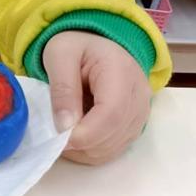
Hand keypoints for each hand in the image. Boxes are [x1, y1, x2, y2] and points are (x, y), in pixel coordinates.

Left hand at [42, 30, 150, 164]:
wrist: (94, 45)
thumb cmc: (75, 47)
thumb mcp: (59, 55)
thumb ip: (62, 89)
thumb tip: (65, 128)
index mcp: (121, 70)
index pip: (111, 113)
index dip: (85, 134)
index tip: (59, 138)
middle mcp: (139, 94)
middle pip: (114, 134)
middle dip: (82, 144)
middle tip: (55, 136)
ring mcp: (141, 112)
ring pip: (115, 147)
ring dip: (86, 150)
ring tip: (63, 133)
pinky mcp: (135, 124)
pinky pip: (115, 148)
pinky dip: (93, 150)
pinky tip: (76, 137)